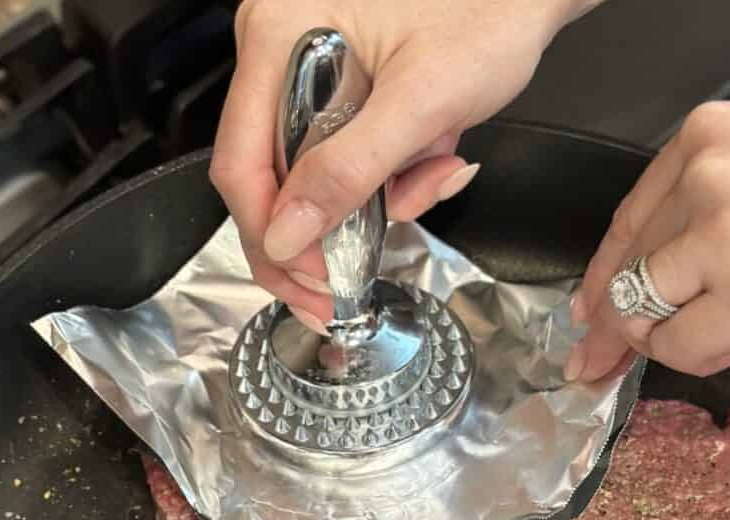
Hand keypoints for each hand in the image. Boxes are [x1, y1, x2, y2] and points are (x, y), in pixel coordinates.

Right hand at [211, 0, 591, 328]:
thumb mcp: (421, 102)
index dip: (272, 236)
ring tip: (433, 172)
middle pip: (267, 176)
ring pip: (311, 175)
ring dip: (372, 200)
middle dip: (319, 233)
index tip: (313, 279)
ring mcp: (306, 68)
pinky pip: (342, 158)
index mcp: (279, 36)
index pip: (242, 164)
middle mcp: (278, 49)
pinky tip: (432, 154)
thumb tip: (286, 236)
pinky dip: (389, 176)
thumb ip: (350, 170)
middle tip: (344, 283)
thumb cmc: (486, 13)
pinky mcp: (338, 88)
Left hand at [569, 102, 729, 380]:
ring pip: (644, 313)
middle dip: (610, 329)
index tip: (582, 317)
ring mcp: (726, 238)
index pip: (627, 222)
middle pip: (626, 272)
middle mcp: (710, 176)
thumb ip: (691, 222)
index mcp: (710, 136)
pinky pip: (677, 348)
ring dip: (667, 341)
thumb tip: (605, 302)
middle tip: (593, 367)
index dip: (600, 280)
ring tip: (724, 335)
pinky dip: (696, 359)